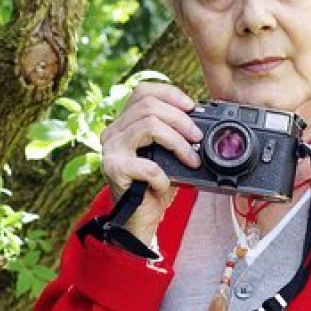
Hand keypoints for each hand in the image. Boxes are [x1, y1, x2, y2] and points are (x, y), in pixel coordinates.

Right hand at [99, 82, 202, 243]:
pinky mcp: (113, 169)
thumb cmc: (154, 185)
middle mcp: (113, 131)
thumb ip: (173, 131)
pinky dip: (163, 176)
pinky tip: (165, 184)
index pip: (142, 91)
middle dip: (181, 119)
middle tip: (198, 137)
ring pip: (149, 126)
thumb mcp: (166, 152)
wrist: (139, 219)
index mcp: (124, 122)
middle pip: (148, 105)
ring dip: (178, 143)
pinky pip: (147, 164)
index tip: (193, 107)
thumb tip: (199, 118)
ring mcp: (110, 149)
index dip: (170, 94)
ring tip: (192, 160)